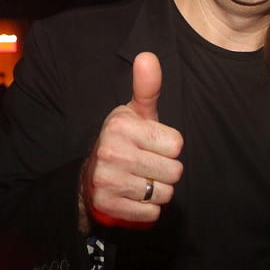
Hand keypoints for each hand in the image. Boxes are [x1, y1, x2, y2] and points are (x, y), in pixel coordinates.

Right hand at [81, 52, 183, 229]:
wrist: (92, 176)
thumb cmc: (124, 141)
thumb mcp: (136, 112)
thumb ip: (147, 87)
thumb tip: (148, 56)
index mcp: (121, 126)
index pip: (176, 145)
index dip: (170, 147)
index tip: (153, 145)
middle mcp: (111, 152)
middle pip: (174, 171)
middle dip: (166, 171)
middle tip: (148, 164)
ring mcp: (108, 180)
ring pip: (164, 194)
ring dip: (158, 190)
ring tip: (142, 179)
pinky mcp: (108, 205)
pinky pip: (152, 212)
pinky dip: (148, 208)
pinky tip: (135, 195)